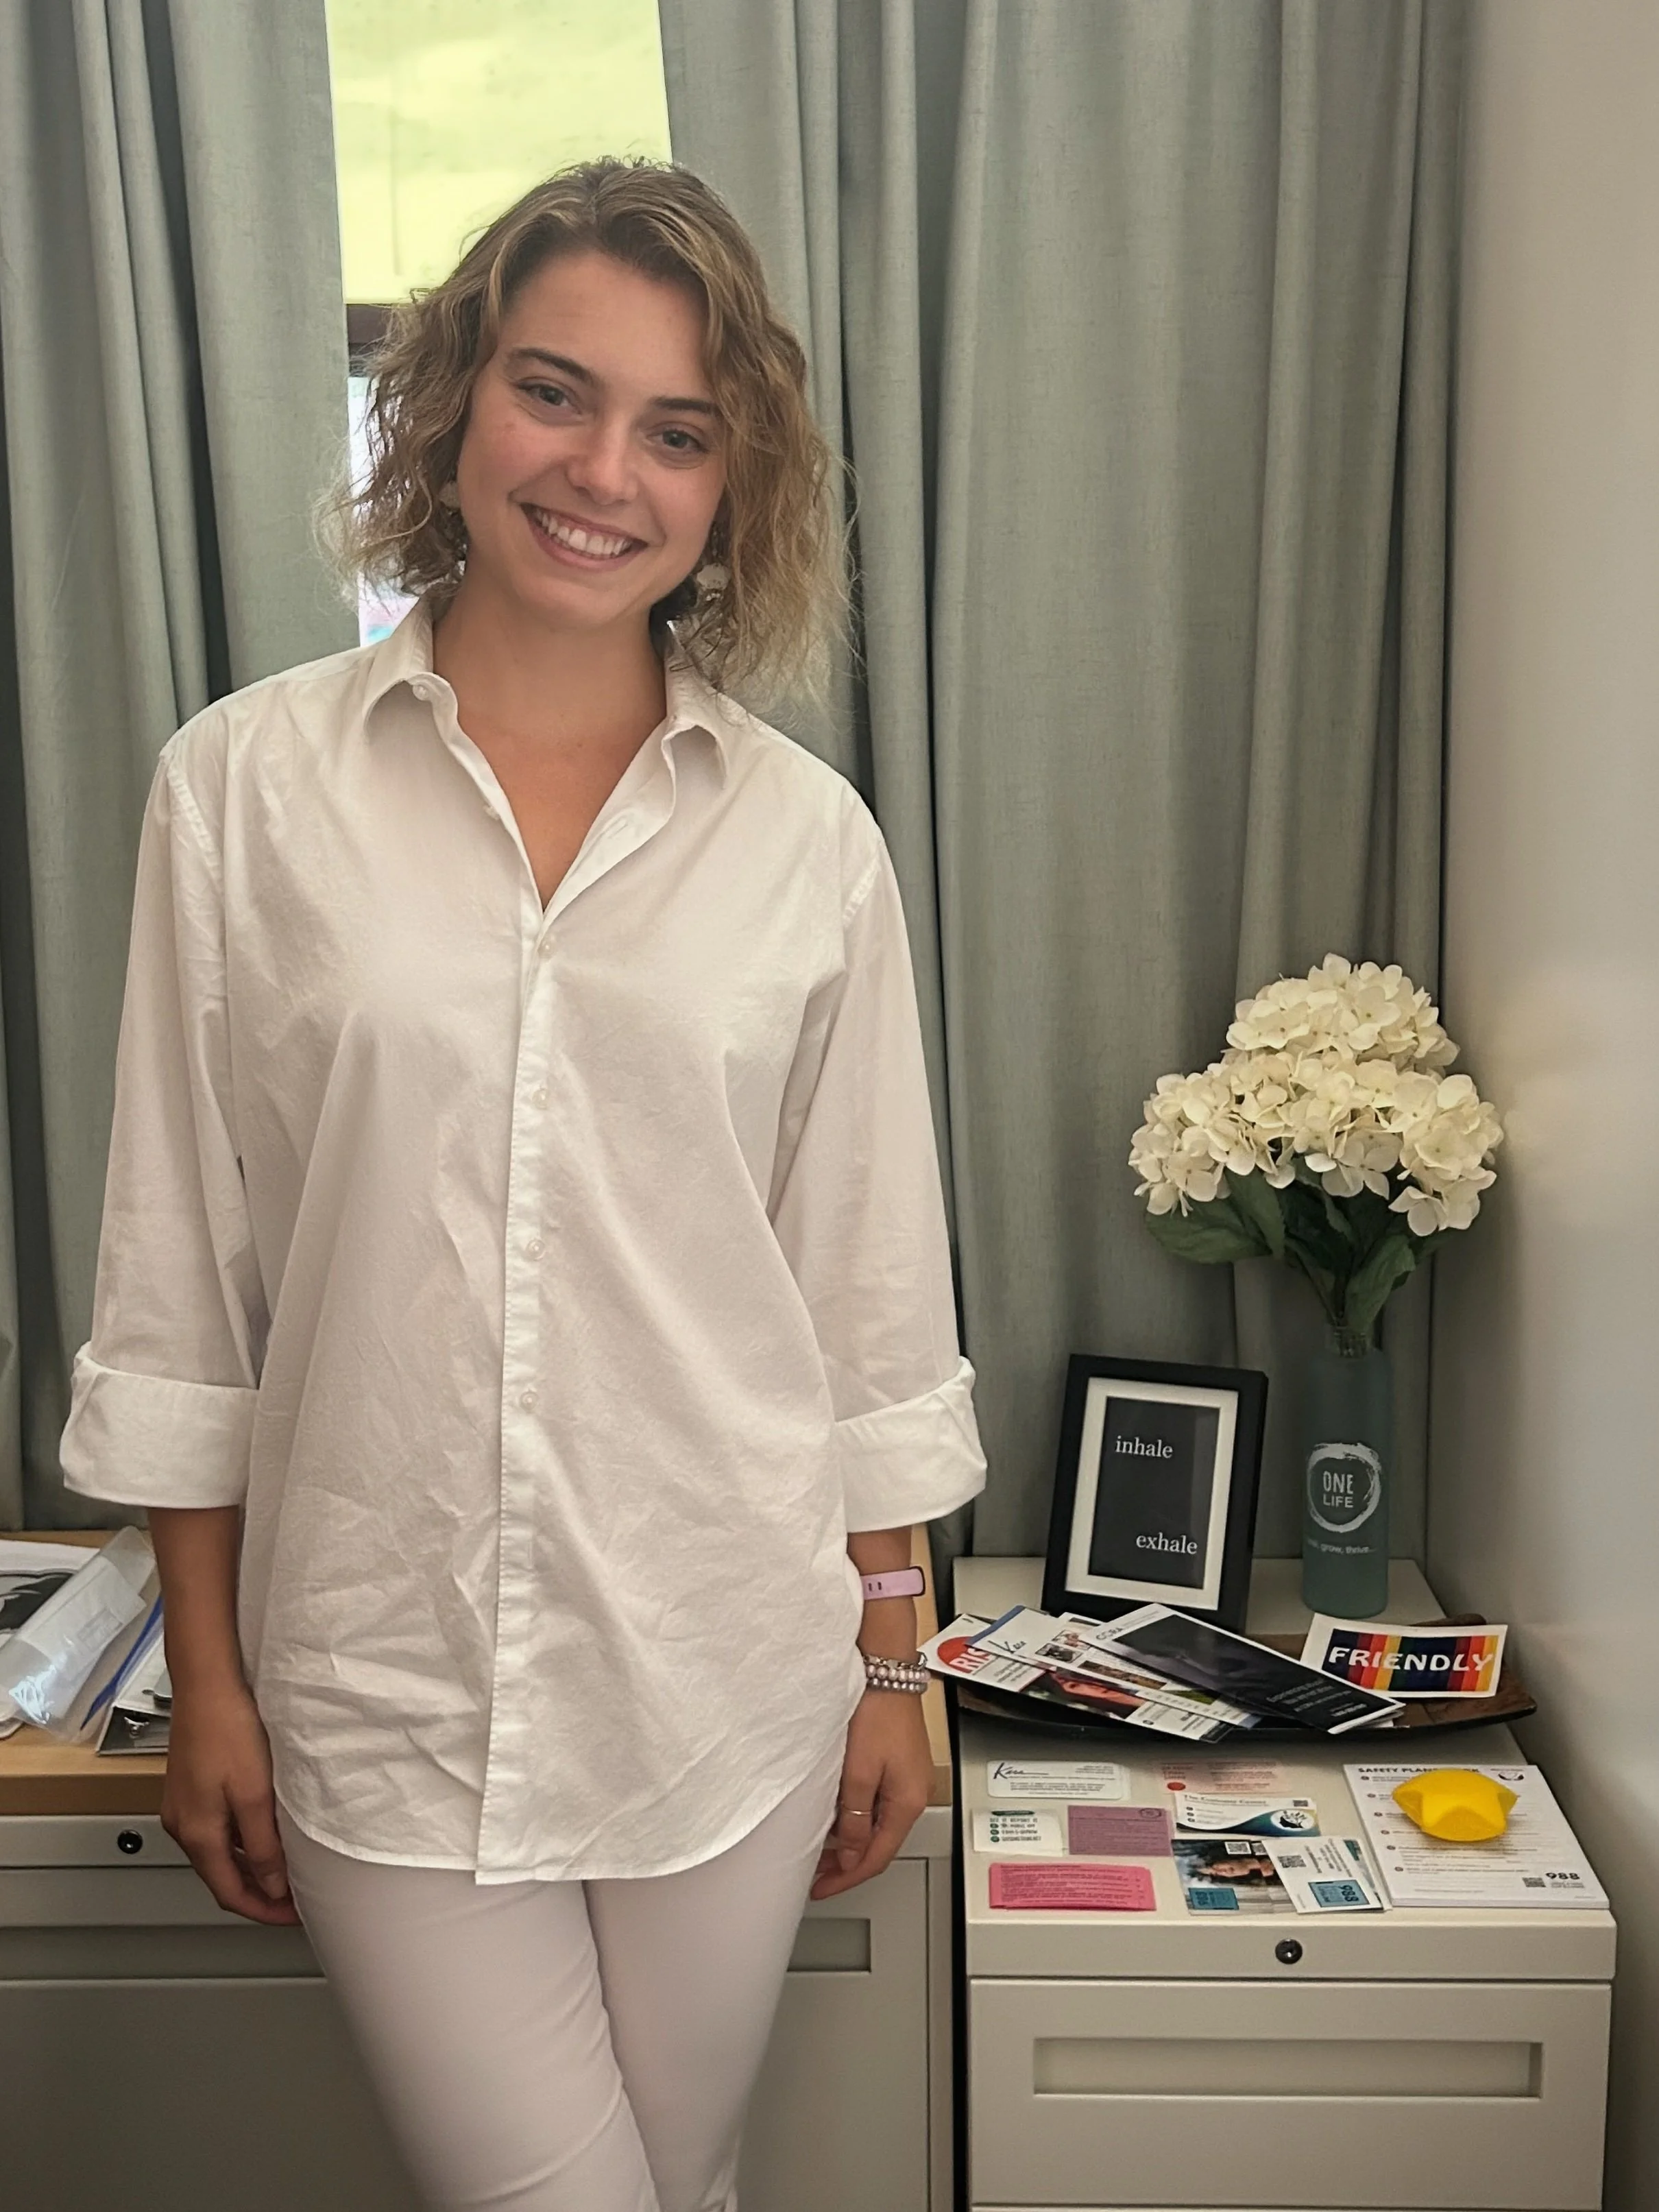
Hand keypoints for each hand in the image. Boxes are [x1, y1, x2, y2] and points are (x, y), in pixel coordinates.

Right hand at [161, 1678, 300, 1925]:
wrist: (207, 1684)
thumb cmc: (228, 1728)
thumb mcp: (253, 1793)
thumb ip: (262, 1844)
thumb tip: (273, 1886)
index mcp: (197, 1834)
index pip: (229, 1893)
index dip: (263, 1910)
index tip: (292, 1916)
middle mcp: (183, 1825)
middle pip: (221, 1876)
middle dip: (257, 1892)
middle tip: (293, 1898)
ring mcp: (183, 1806)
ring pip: (217, 1853)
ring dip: (248, 1866)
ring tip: (284, 1868)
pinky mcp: (189, 1787)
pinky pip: (215, 1829)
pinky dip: (238, 1841)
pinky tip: (261, 1831)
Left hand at [810, 1688, 931, 1899]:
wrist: (887, 1672)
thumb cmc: (877, 1712)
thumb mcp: (859, 1772)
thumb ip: (855, 1818)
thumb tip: (852, 1852)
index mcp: (907, 1803)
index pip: (876, 1857)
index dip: (846, 1878)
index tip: (822, 1888)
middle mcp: (913, 1795)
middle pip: (879, 1844)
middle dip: (848, 1863)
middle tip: (817, 1873)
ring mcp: (908, 1780)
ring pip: (878, 1824)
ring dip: (852, 1839)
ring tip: (822, 1847)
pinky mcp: (900, 1766)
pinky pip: (879, 1804)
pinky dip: (858, 1816)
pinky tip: (839, 1814)